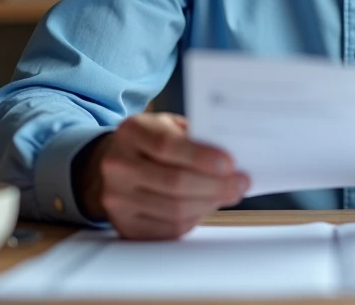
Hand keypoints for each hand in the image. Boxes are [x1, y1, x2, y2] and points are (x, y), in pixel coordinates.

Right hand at [77, 113, 249, 239]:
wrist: (114, 164)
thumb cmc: (151, 142)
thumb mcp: (166, 125)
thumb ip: (193, 136)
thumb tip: (230, 159)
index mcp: (131, 133)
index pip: (167, 146)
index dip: (201, 157)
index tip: (230, 163)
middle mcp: (118, 166)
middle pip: (174, 182)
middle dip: (215, 185)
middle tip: (240, 183)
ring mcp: (118, 199)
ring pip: (174, 209)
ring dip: (210, 203)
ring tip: (230, 194)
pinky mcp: (125, 225)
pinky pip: (169, 229)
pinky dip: (195, 219)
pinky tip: (207, 206)